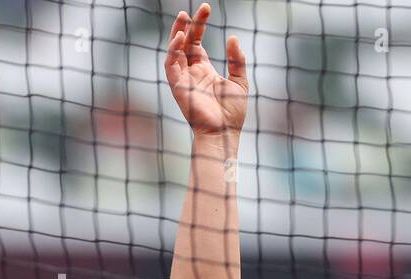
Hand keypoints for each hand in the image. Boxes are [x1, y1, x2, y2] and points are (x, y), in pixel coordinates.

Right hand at [164, 4, 247, 136]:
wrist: (225, 133)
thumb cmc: (232, 113)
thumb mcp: (240, 82)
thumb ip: (237, 60)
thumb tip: (233, 37)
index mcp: (204, 70)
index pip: (197, 42)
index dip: (199, 25)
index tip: (206, 8)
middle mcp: (191, 72)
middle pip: (184, 42)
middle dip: (186, 25)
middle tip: (191, 11)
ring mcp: (183, 78)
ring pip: (174, 50)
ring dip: (176, 33)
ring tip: (182, 17)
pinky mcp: (178, 86)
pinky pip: (170, 65)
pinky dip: (173, 51)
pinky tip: (180, 39)